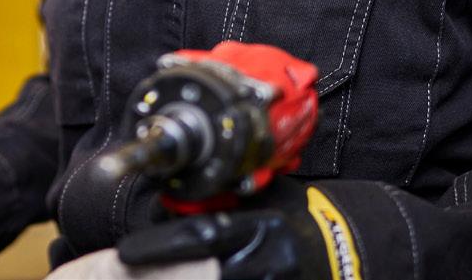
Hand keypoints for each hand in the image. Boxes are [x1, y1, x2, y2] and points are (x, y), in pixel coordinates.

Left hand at [116, 180, 338, 279]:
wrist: (346, 246)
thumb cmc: (295, 216)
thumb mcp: (263, 200)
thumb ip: (224, 205)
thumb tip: (171, 206)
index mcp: (261, 225)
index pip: (202, 236)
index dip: (160, 246)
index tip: (125, 251)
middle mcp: (270, 260)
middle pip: (206, 275)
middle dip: (166, 277)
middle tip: (129, 275)